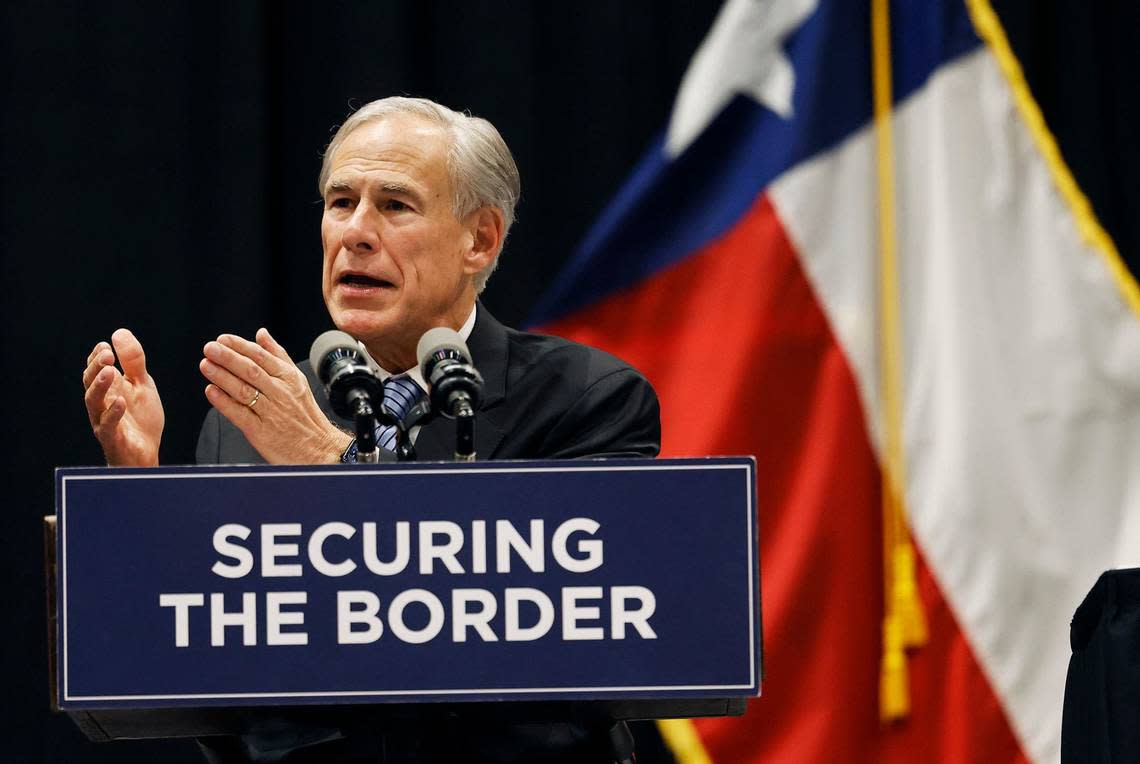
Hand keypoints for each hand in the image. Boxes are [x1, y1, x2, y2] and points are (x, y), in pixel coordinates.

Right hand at [82, 329, 164, 465]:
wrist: (146, 452)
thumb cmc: (140, 419)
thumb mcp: (142, 385)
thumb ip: (133, 362)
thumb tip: (119, 333)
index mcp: (108, 389)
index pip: (95, 369)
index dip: (97, 357)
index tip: (105, 345)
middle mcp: (101, 403)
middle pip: (91, 382)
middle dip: (96, 367)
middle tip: (106, 354)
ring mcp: (103, 421)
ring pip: (93, 402)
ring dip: (100, 386)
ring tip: (109, 371)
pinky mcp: (112, 439)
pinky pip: (108, 426)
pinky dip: (113, 413)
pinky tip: (120, 401)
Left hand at [200, 328, 351, 463]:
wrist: (318, 448)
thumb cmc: (305, 415)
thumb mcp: (297, 381)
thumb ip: (278, 356)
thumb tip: (261, 334)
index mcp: (289, 379)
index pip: (262, 357)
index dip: (240, 346)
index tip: (223, 339)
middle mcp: (281, 393)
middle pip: (251, 371)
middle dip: (228, 357)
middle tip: (210, 348)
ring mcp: (271, 412)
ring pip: (244, 390)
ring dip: (222, 376)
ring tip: (206, 365)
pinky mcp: (261, 431)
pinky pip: (240, 413)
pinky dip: (224, 402)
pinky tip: (212, 391)